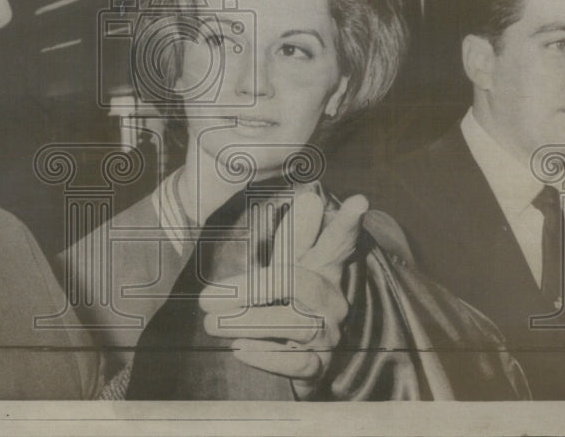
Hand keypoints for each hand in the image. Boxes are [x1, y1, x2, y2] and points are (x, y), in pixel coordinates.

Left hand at [199, 190, 368, 399]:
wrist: (297, 362)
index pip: (336, 242)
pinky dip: (266, 356)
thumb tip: (311, 197)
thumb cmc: (285, 303)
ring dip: (246, 322)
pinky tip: (239, 349)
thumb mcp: (287, 267)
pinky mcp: (319, 367)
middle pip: (297, 282)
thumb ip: (293, 238)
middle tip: (205, 299)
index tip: (359, 200)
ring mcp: (329, 335)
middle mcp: (332, 300)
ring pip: (294, 323)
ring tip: (211, 323)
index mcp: (324, 269)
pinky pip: (298, 363)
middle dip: (249, 288)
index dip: (346, 223)